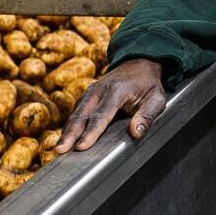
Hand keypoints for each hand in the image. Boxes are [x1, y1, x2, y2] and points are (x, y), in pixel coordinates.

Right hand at [53, 58, 167, 152]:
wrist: (138, 64)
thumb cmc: (148, 85)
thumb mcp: (156, 99)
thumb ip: (147, 115)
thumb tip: (136, 132)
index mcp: (116, 91)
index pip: (102, 114)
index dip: (91, 132)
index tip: (82, 146)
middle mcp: (99, 90)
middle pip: (82, 114)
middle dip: (70, 134)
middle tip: (60, 150)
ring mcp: (90, 92)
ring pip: (76, 114)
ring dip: (66, 131)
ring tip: (58, 149)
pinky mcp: (87, 97)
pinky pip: (76, 113)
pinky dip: (70, 126)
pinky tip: (65, 140)